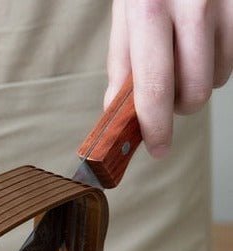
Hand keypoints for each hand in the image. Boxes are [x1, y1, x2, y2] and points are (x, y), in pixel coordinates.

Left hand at [107, 0, 232, 156]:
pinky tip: (211, 37)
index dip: (155, 127)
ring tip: (191, 52)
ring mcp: (226, 0)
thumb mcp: (127, 8)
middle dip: (181, 106)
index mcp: (148, 9)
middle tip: (172, 95)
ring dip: (203, 78)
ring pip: (219, 77)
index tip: (157, 149)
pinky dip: (223, 57)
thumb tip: (115, 112)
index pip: (153, 87)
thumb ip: (121, 61)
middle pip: (193, 91)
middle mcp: (191, 3)